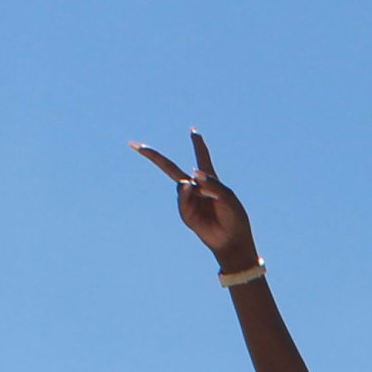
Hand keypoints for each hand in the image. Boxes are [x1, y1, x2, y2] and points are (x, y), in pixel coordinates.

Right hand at [133, 133, 257, 267]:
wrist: (232, 240)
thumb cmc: (235, 217)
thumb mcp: (228, 196)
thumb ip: (212, 183)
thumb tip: (193, 174)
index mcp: (210, 180)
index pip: (202, 157)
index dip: (198, 144)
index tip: (193, 131)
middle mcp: (196, 188)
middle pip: (171, 168)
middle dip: (154, 157)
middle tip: (136, 145)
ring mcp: (189, 200)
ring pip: (180, 184)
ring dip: (189, 186)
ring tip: (204, 194)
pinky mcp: (186, 213)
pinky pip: (182, 199)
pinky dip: (186, 194)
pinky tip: (191, 190)